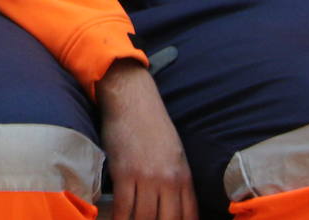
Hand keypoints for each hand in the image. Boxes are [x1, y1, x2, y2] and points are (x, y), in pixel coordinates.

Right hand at [97, 60, 197, 219]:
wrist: (132, 99)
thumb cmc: (151, 124)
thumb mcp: (174, 153)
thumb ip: (175, 180)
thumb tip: (173, 205)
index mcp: (183, 177)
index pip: (188, 217)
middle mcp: (168, 180)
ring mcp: (146, 177)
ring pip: (145, 218)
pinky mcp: (124, 172)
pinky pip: (123, 207)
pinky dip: (119, 219)